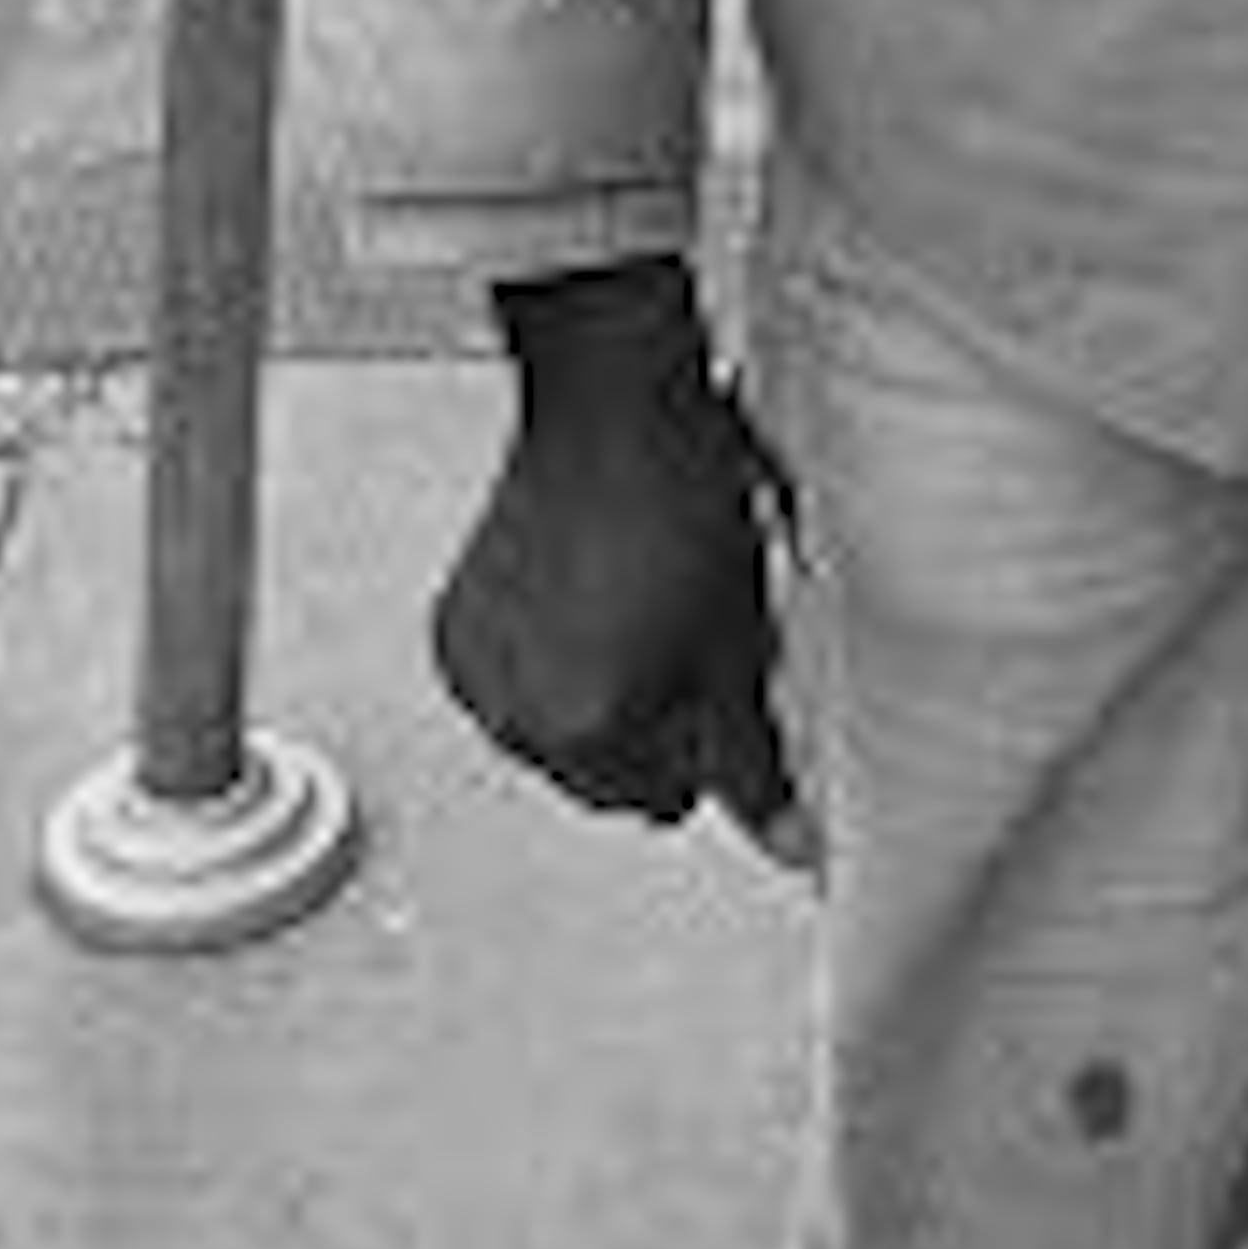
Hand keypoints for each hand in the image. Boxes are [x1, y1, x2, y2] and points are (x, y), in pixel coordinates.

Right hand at [431, 275, 796, 842]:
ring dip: (598, 696)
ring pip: (558, 734)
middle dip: (650, 727)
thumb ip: (753, 756)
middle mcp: (516, 716)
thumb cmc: (680, 501)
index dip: (708, 746)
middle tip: (686, 640)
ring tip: (636, 608)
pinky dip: (549, 661)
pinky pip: (513, 688)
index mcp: (589, 729)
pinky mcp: (454, 634)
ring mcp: (478, 675)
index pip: (664, 800)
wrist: (609, 404)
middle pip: (605, 776)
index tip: (721, 690)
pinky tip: (588, 597)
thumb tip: (793, 844)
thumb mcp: (740, 642)